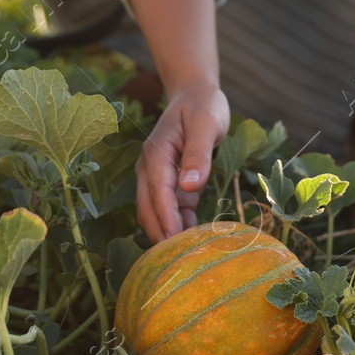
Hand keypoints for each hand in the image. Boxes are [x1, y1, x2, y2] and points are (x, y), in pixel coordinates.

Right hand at [135, 80, 229, 241]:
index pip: (158, 191)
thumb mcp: (206, 123)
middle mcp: (150, 167)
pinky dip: (179, 222)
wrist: (195, 94)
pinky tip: (194, 238)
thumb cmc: (202, 105)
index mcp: (156, 153)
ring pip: (157, 211)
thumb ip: (198, 154)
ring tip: (188, 255)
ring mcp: (158, 176)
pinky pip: (171, 207)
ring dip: (169, 231)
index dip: (165, 218)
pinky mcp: (171, 181)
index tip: (174, 242)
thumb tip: (189, 186)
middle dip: (161, 232)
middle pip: (149, 207)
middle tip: (179, 260)